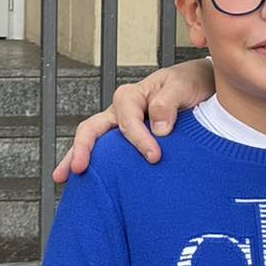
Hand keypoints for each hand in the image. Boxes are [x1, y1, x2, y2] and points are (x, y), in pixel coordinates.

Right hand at [52, 59, 215, 181]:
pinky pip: (106, 149)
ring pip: (92, 139)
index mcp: (133, 96)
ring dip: (76, 157)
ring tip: (63, 178)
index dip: (138, 140)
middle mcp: (121, 110)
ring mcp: (120, 124)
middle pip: (92, 128)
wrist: (203, 86)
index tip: (154, 156)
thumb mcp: (182, 87)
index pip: (127, 121)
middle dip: (82, 149)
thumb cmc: (191, 84)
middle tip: (78, 169)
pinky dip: (94, 163)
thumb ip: (168, 103)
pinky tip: (87, 181)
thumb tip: (159, 130)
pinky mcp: (127, 138)